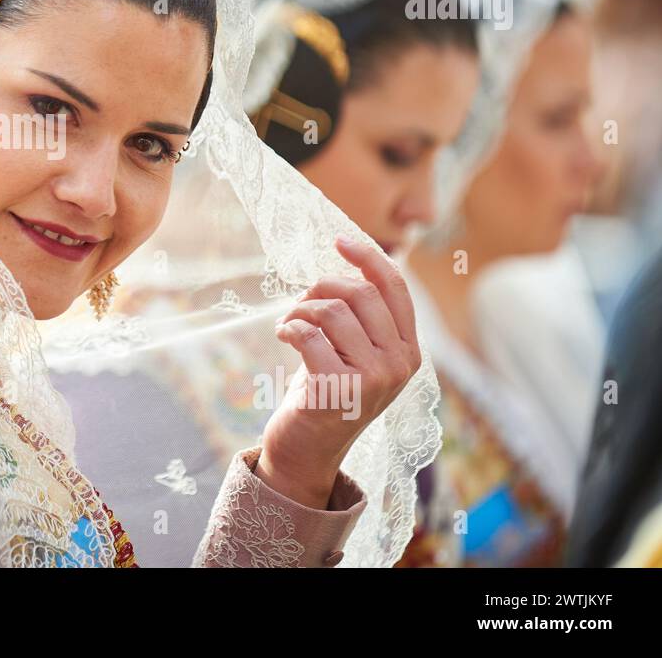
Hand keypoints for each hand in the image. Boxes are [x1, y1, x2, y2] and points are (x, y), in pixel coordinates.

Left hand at [255, 235, 421, 509]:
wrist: (306, 449)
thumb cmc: (327, 391)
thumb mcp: (356, 352)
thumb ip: (363, 316)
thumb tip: (351, 264)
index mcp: (408, 350)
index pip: (395, 288)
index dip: (368, 257)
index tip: (339, 241)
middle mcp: (399, 364)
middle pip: (360, 292)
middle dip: (320, 288)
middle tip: (300, 305)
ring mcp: (373, 378)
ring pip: (331, 310)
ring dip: (299, 310)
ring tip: (289, 325)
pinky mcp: (339, 389)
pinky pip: (308, 334)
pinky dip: (288, 328)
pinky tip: (282, 336)